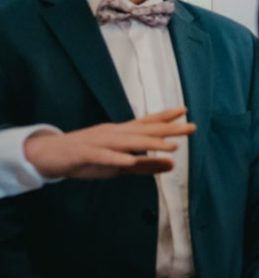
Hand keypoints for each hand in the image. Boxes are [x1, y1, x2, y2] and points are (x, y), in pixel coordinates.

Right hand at [23, 109, 193, 179]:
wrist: (48, 155)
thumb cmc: (87, 158)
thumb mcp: (120, 164)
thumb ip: (146, 166)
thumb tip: (173, 165)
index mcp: (120, 133)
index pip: (146, 123)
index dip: (165, 118)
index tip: (185, 111)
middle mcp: (112, 133)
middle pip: (144, 130)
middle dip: (168, 130)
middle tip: (191, 127)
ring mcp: (98, 142)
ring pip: (128, 142)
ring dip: (150, 144)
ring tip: (171, 147)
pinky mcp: (85, 154)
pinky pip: (103, 156)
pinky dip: (117, 158)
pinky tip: (130, 161)